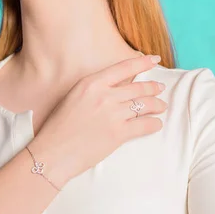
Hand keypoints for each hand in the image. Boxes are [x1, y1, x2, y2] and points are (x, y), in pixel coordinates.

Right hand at [27, 54, 167, 187]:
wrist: (52, 153)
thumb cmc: (59, 127)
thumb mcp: (74, 98)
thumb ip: (95, 90)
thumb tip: (117, 88)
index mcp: (91, 83)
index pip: (124, 68)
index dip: (142, 63)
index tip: (155, 60)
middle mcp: (104, 95)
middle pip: (138, 87)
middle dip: (153, 87)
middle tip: (160, 88)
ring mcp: (112, 114)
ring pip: (145, 105)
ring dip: (158, 105)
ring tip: (162, 106)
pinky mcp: (118, 133)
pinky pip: (145, 125)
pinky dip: (154, 124)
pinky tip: (156, 124)